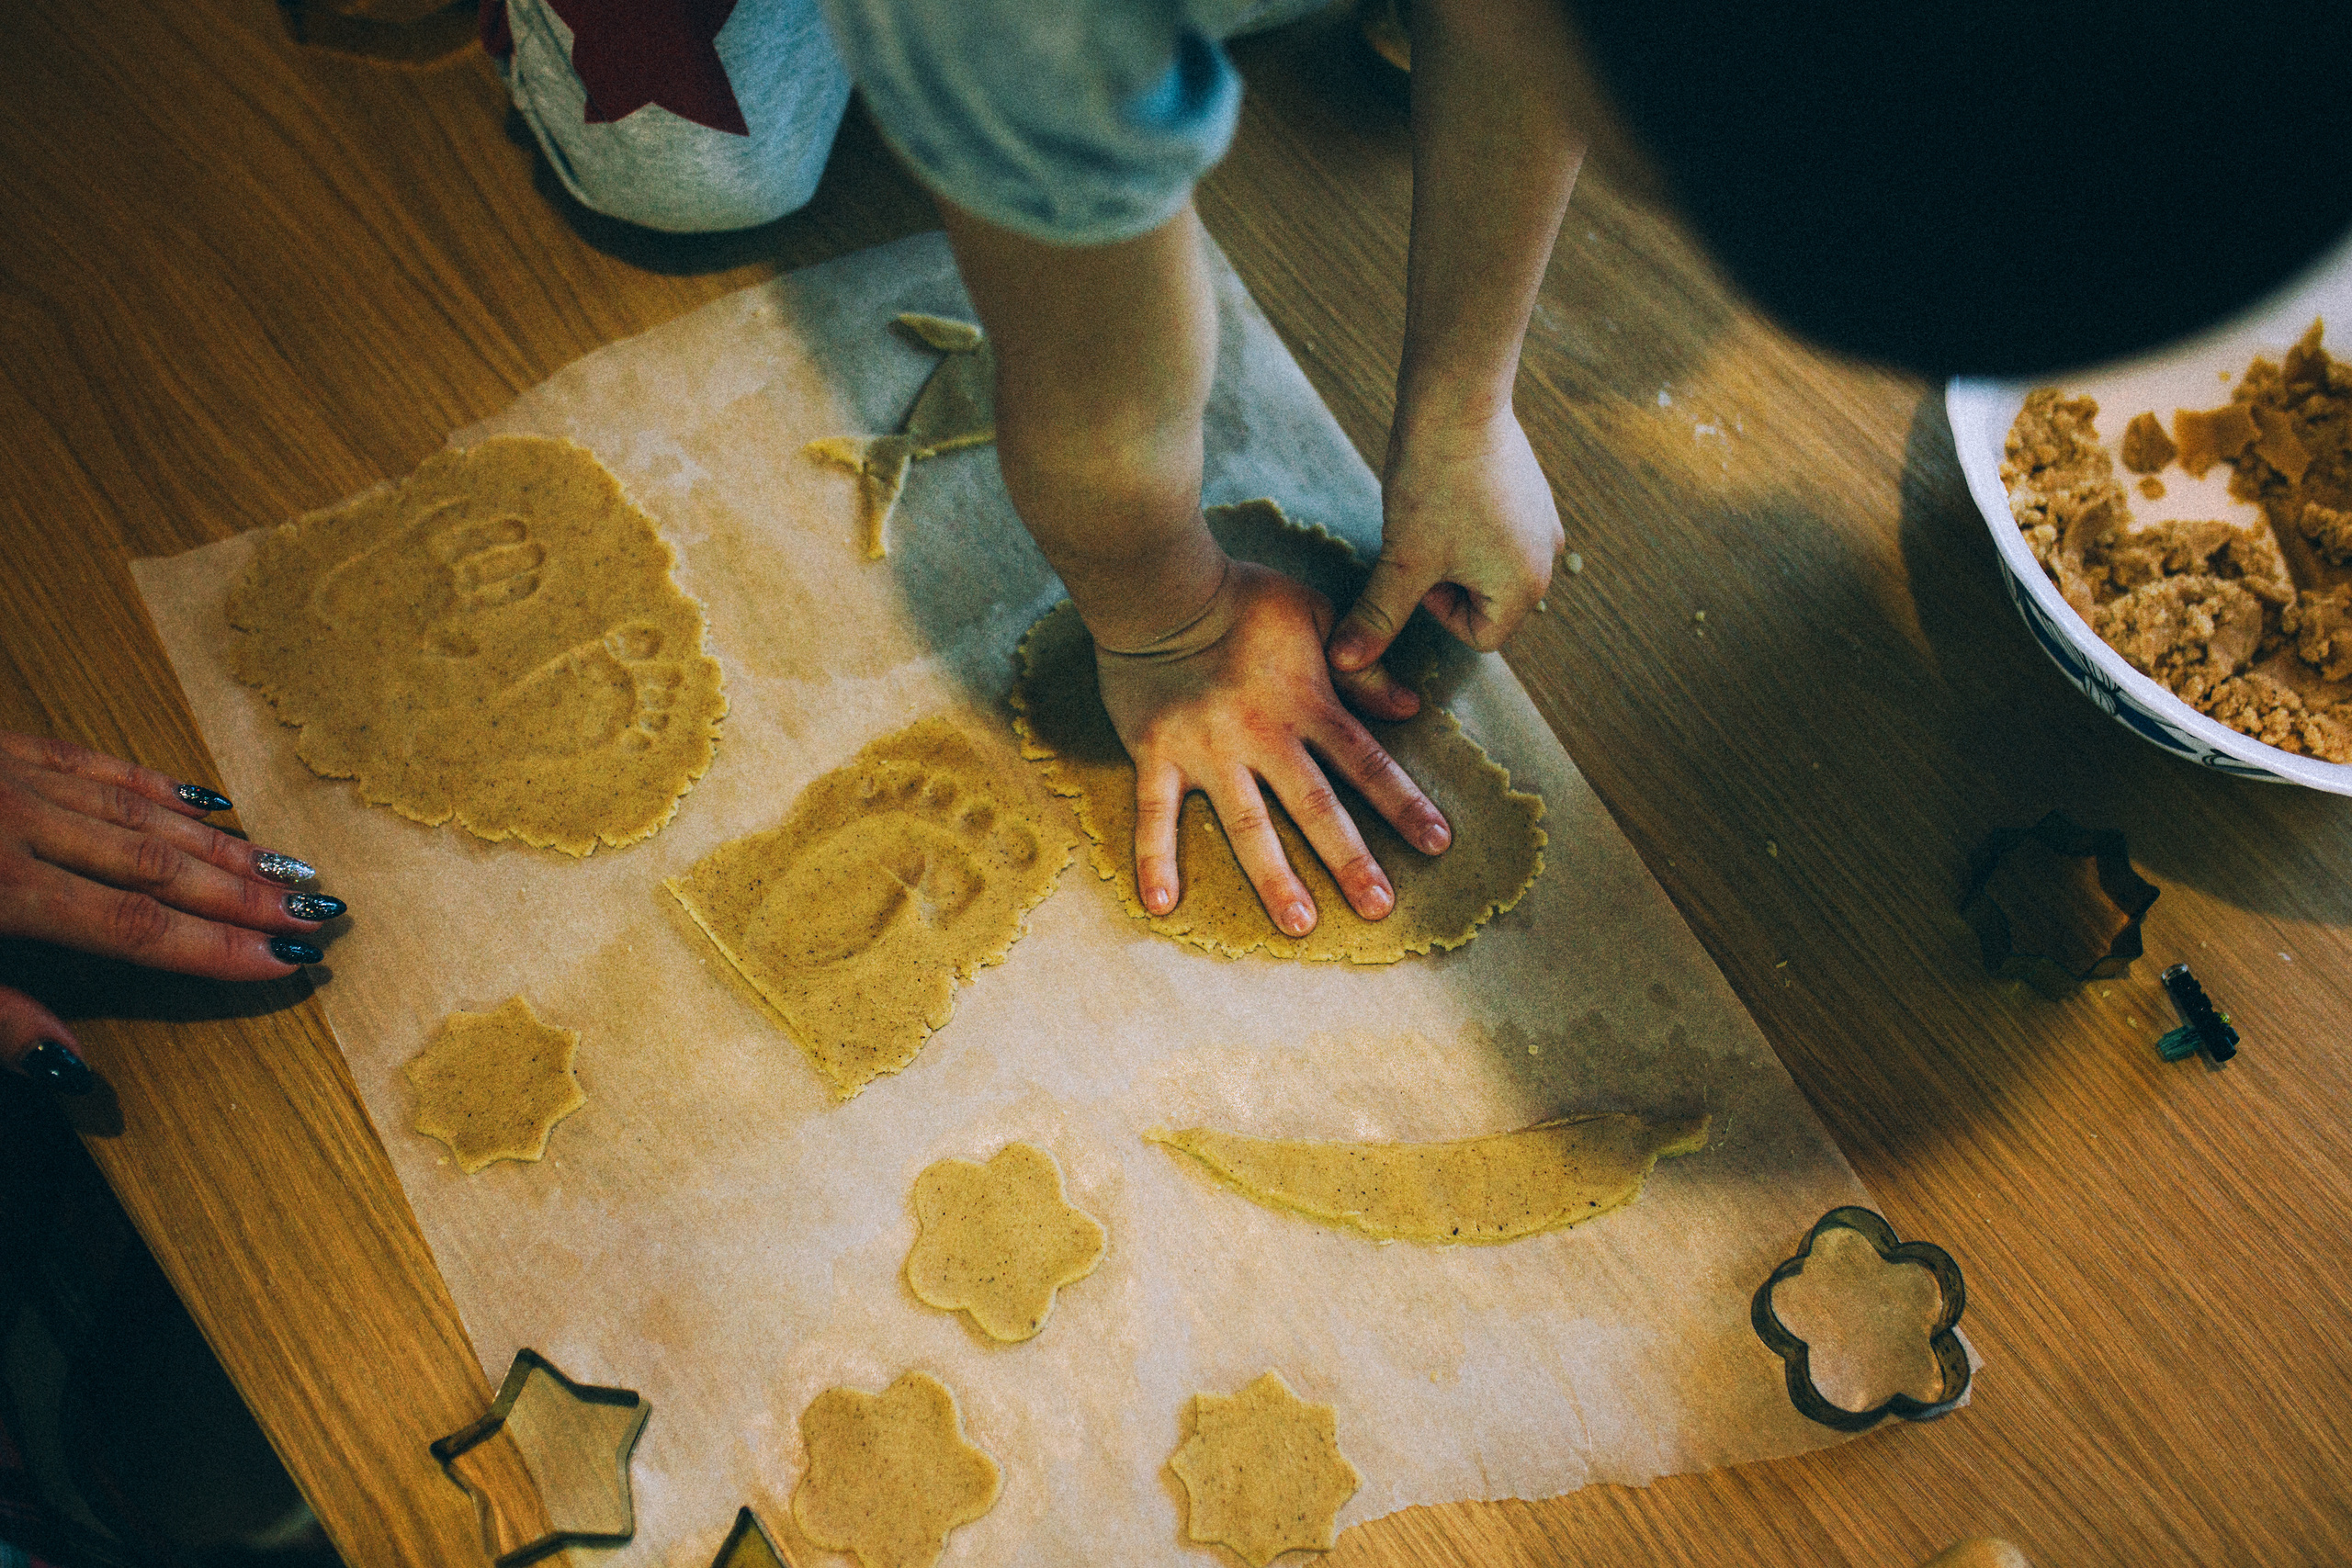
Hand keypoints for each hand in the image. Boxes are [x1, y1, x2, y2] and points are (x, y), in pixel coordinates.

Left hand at [0, 732, 342, 1091]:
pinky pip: (93, 762)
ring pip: (140, 817)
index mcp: (3, 893)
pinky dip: (155, 785)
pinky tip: (205, 801)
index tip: (288, 960)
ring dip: (220, 845)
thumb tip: (73, 1068)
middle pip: (157, 869)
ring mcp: (13, 779)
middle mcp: (22, 826)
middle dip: (245, 895)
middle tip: (318, 911)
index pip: (134, 928)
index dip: (216, 948)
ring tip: (288, 866)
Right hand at [1094, 560, 1452, 936]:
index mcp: (1306, 702)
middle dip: (1350, 859)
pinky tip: (1163, 906)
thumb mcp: (1316, 617)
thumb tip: (1410, 708)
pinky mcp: (1157, 754)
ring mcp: (1208, 749)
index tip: (1438, 843)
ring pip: (1246, 824)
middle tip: (1378, 908)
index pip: (1366, 761)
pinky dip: (1156, 859)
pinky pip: (1155, 815)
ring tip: (1299, 925)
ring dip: (1274, 877)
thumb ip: (1363, 668)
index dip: (1403, 803)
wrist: (1160, 586)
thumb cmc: (1242, 598)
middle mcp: (1262, 735)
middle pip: (1315, 807)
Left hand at [1327, 409, 1564, 706]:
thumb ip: (1379, 616)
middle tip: (1426, 534)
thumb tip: (1343, 664)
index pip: (1479, 636)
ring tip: (1437, 509)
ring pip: (1486, 566)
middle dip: (1446, 579)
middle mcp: (1549, 559)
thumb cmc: (1433, 481)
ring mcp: (1545, 523)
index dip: (1437, 608)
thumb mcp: (1402, 559)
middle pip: (1485, 603)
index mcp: (1526, 586)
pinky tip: (1450, 489)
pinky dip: (1468, 522)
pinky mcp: (1533, 494)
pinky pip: (1497, 532)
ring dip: (1454, 551)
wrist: (1456, 396)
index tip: (1420, 561)